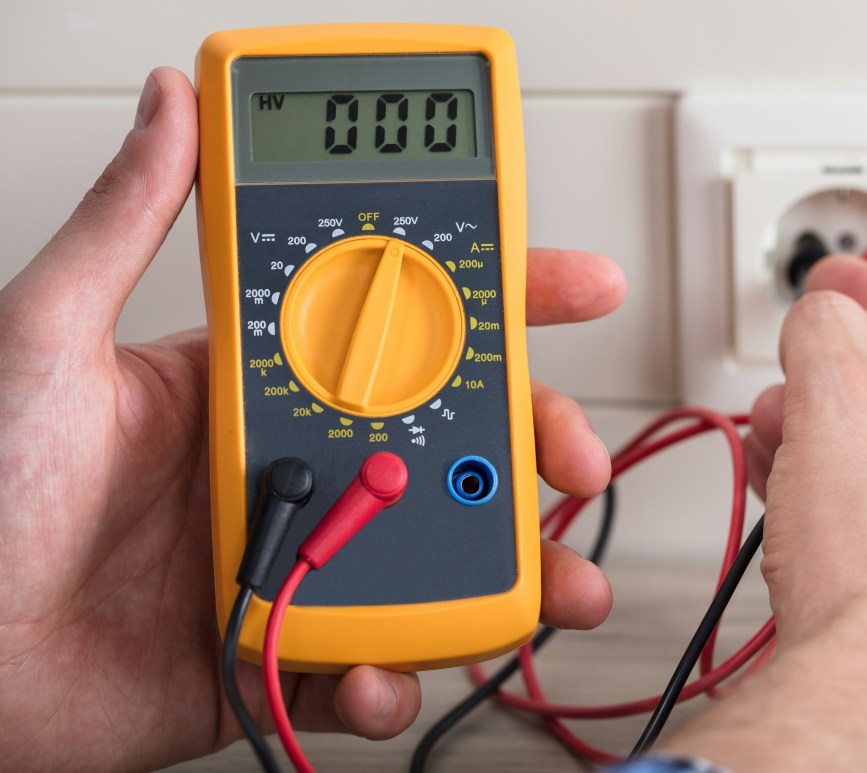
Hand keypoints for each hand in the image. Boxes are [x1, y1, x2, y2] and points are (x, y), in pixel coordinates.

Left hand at [0, 68, 621, 771]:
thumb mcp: (51, 338)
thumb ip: (125, 223)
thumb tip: (168, 108)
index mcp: (258, 386)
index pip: (397, 330)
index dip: (494, 305)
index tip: (566, 288)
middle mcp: (293, 468)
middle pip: (445, 444)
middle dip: (532, 445)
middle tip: (571, 457)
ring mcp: (297, 558)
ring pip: (434, 554)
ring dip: (509, 571)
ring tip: (547, 583)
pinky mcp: (281, 647)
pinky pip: (366, 661)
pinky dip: (392, 676)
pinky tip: (373, 668)